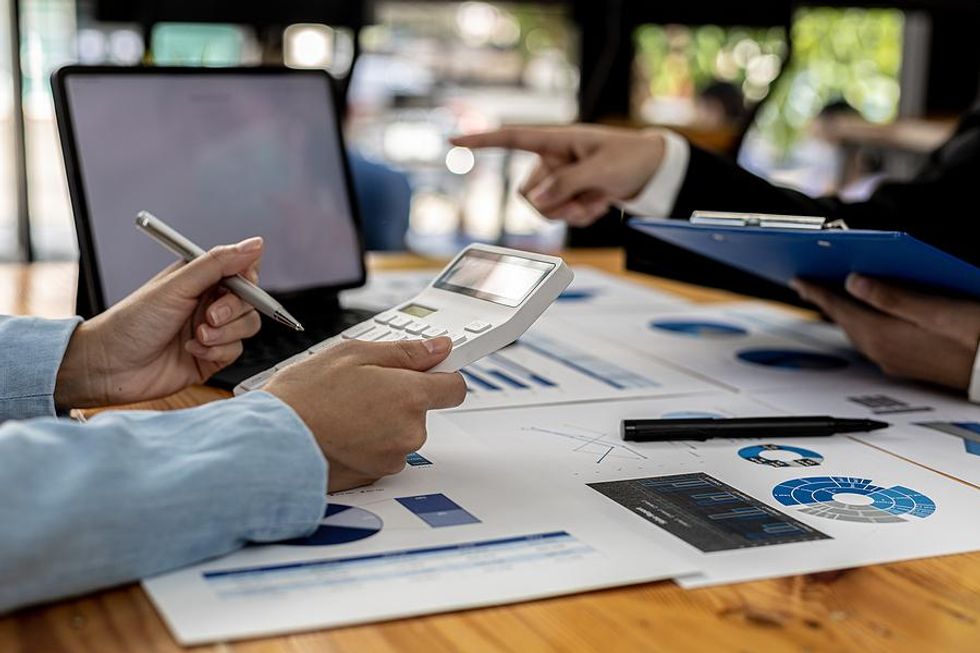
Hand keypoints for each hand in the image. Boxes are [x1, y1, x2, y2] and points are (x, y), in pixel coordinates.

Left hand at [55, 238, 264, 407]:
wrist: (110, 367)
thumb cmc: (132, 322)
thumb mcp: (177, 286)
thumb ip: (218, 264)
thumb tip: (255, 244)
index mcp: (200, 279)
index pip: (242, 271)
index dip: (247, 280)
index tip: (241, 286)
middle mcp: (208, 302)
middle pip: (249, 302)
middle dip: (233, 311)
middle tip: (208, 316)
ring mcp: (211, 331)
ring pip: (247, 327)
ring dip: (224, 333)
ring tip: (196, 336)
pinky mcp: (212, 357)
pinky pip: (235, 352)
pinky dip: (216, 351)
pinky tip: (190, 351)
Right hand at [263, 337, 466, 491]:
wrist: (273, 440)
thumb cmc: (306, 396)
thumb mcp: (354, 354)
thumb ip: (405, 352)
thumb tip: (438, 349)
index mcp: (410, 396)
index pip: (455, 387)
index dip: (442, 375)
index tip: (429, 370)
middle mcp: (409, 431)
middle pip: (422, 410)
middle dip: (400, 398)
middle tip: (362, 388)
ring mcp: (393, 457)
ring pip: (401, 433)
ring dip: (383, 422)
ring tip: (345, 411)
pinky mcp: (376, 475)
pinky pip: (383, 453)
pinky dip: (369, 443)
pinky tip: (342, 432)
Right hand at [451, 125, 666, 225]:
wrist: (653, 172)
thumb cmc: (630, 158)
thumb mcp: (600, 170)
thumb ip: (565, 184)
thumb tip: (535, 202)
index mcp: (557, 141)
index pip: (512, 138)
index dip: (481, 140)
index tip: (453, 140)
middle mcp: (552, 160)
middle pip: (527, 193)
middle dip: (554, 203)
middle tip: (585, 197)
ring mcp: (560, 179)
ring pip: (543, 209)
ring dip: (571, 212)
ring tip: (596, 199)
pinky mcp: (568, 194)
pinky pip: (560, 215)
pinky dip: (580, 215)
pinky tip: (599, 203)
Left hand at [792, 274, 979, 391]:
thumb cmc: (973, 336)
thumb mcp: (932, 308)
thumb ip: (889, 295)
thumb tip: (853, 281)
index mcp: (883, 335)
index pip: (839, 308)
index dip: (817, 292)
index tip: (798, 280)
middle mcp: (882, 351)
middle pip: (843, 321)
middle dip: (825, 301)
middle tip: (808, 285)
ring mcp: (893, 361)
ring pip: (857, 332)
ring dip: (843, 314)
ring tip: (831, 298)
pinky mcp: (906, 364)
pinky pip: (872, 340)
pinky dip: (861, 324)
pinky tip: (866, 318)